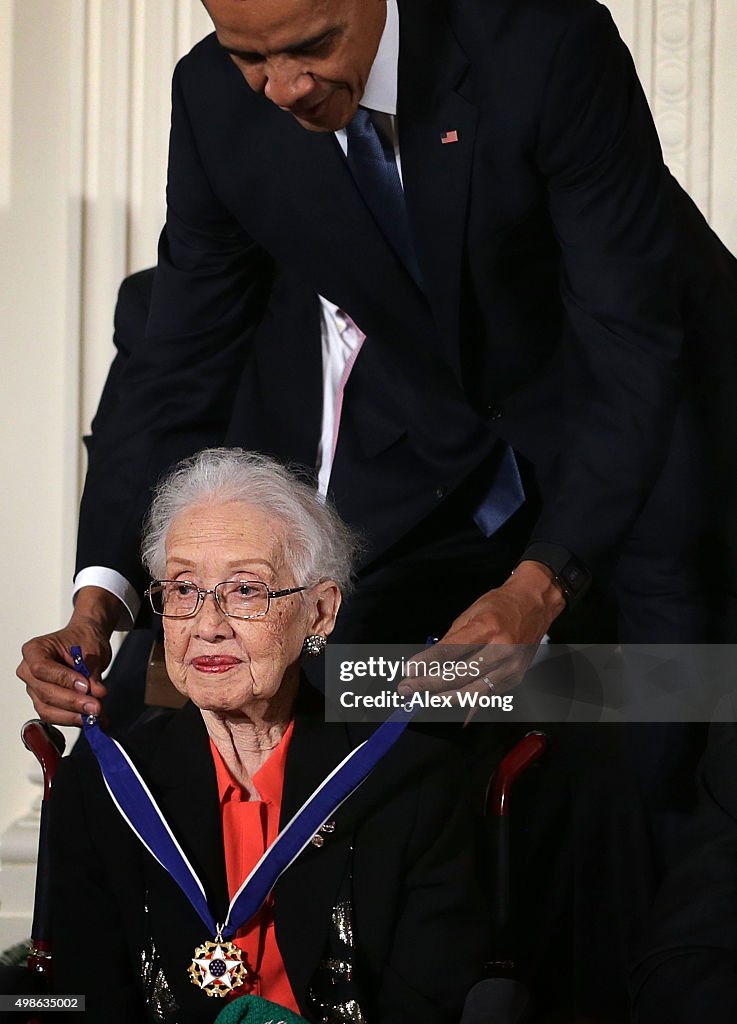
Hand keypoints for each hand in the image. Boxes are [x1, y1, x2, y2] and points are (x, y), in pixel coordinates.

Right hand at [16, 587, 121, 724]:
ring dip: (74, 715)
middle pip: (46, 693)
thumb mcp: (92, 651)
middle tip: (96, 706)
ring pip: (49, 710)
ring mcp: (35, 688)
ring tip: (96, 714)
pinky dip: (75, 718)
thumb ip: (92, 673)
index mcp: (35, 650)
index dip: (64, 680)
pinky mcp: (44, 702)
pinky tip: (92, 719)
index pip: (42, 668)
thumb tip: (96, 693)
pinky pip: (55, 716)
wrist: (85, 642)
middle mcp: (29, 670)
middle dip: (73, 702)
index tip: (86, 686)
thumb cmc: (83, 640)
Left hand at [398, 561, 566, 700]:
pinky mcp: (514, 678)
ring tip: (424, 697)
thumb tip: (429, 660)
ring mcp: (510, 667)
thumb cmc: (503, 605)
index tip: (409, 671)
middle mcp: (502, 650)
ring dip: (444, 697)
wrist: (534, 604)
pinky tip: (448, 700)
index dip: (426, 664)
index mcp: (487, 628)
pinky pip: (486, 695)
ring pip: (472, 692)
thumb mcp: (471, 613)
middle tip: (408, 688)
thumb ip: (451, 639)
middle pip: (459, 675)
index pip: (450, 652)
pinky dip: (465, 699)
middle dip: (429, 684)